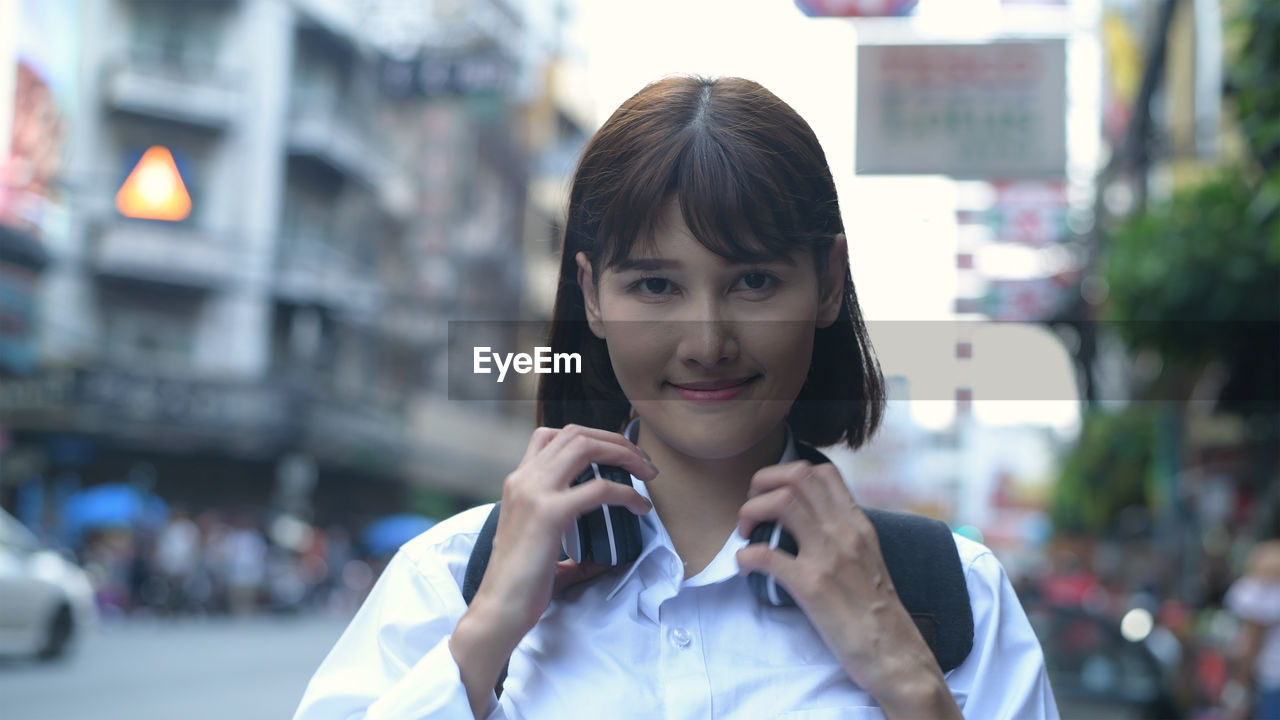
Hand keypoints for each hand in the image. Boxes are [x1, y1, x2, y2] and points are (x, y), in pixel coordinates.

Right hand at [451, 424, 656, 713]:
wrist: (498, 609)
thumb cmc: (519, 586)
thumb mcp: (541, 548)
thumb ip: (566, 543)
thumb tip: (600, 557)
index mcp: (518, 482)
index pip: (551, 435)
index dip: (590, 437)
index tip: (617, 454)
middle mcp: (523, 479)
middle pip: (575, 433)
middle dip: (615, 440)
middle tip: (642, 462)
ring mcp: (535, 493)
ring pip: (586, 447)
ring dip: (623, 454)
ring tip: (646, 472)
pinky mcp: (550, 513)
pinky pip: (600, 488)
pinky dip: (627, 493)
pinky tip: (640, 506)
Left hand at [734, 461, 958, 718]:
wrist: (897, 656)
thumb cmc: (878, 616)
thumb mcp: (868, 561)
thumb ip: (844, 537)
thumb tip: (811, 524)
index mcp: (858, 525)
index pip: (822, 471)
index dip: (785, 474)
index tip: (771, 497)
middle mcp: (845, 532)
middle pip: (797, 475)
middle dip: (762, 484)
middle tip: (752, 511)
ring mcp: (829, 557)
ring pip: (781, 502)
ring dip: (750, 512)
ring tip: (746, 534)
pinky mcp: (813, 587)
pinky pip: (766, 553)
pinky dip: (745, 555)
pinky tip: (746, 567)